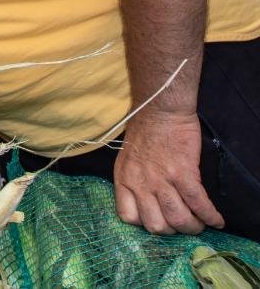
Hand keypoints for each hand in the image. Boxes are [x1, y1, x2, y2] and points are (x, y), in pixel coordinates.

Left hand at [113, 112, 223, 234]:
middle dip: (172, 231)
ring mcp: (161, 179)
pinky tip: (216, 220)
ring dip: (193, 227)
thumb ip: (135, 180)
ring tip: (201, 223)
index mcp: (123, 179)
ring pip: (178, 219)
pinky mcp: (183, 173)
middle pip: (156, 225)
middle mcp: (140, 183)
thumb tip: (149, 202)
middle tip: (183, 223)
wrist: (159, 109)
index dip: (145, 224)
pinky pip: (198, 204)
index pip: (128, 217)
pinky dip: (210, 216)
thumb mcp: (127, 158)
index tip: (159, 220)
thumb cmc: (145, 131)